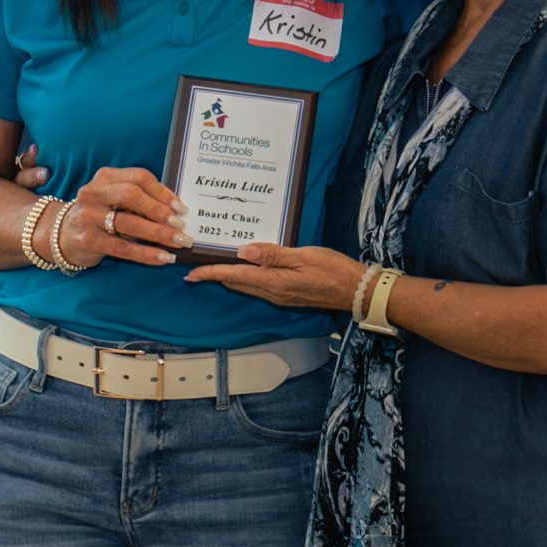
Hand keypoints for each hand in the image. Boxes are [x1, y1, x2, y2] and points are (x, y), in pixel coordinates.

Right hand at [50, 165, 193, 268]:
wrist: (61, 235)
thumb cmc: (98, 216)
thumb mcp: (113, 199)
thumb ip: (138, 199)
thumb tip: (176, 211)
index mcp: (106, 178)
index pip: (139, 177)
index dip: (162, 192)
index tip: (181, 207)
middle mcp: (94, 193)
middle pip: (132, 196)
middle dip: (160, 212)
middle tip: (181, 226)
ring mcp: (89, 216)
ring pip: (128, 222)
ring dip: (157, 233)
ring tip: (178, 242)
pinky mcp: (88, 239)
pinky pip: (122, 247)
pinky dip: (145, 253)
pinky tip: (162, 258)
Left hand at [183, 242, 366, 309]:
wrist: (356, 291)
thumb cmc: (334, 271)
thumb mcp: (303, 256)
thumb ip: (272, 254)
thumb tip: (243, 251)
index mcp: (273, 282)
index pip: (234, 276)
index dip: (211, 273)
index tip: (191, 273)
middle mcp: (273, 292)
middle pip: (236, 283)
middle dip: (214, 275)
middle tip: (196, 267)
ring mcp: (280, 295)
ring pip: (246, 286)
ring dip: (229, 277)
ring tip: (215, 266)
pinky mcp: (288, 294)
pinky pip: (259, 286)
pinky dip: (246, 278)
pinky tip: (246, 268)